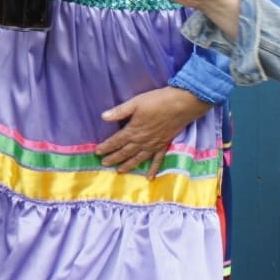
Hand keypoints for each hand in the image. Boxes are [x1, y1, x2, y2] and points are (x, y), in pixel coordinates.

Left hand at [95, 86, 212, 177]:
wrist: (181, 105)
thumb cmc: (157, 101)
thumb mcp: (135, 103)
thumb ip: (120, 111)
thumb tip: (103, 117)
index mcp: (133, 130)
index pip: (116, 141)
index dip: (106, 147)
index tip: (97, 152)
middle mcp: (142, 141)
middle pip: (125, 152)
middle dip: (114, 158)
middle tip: (104, 164)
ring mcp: (154, 145)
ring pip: (138, 158)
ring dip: (128, 165)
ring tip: (119, 171)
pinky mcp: (164, 145)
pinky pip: (157, 161)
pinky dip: (153, 169)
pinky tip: (149, 177)